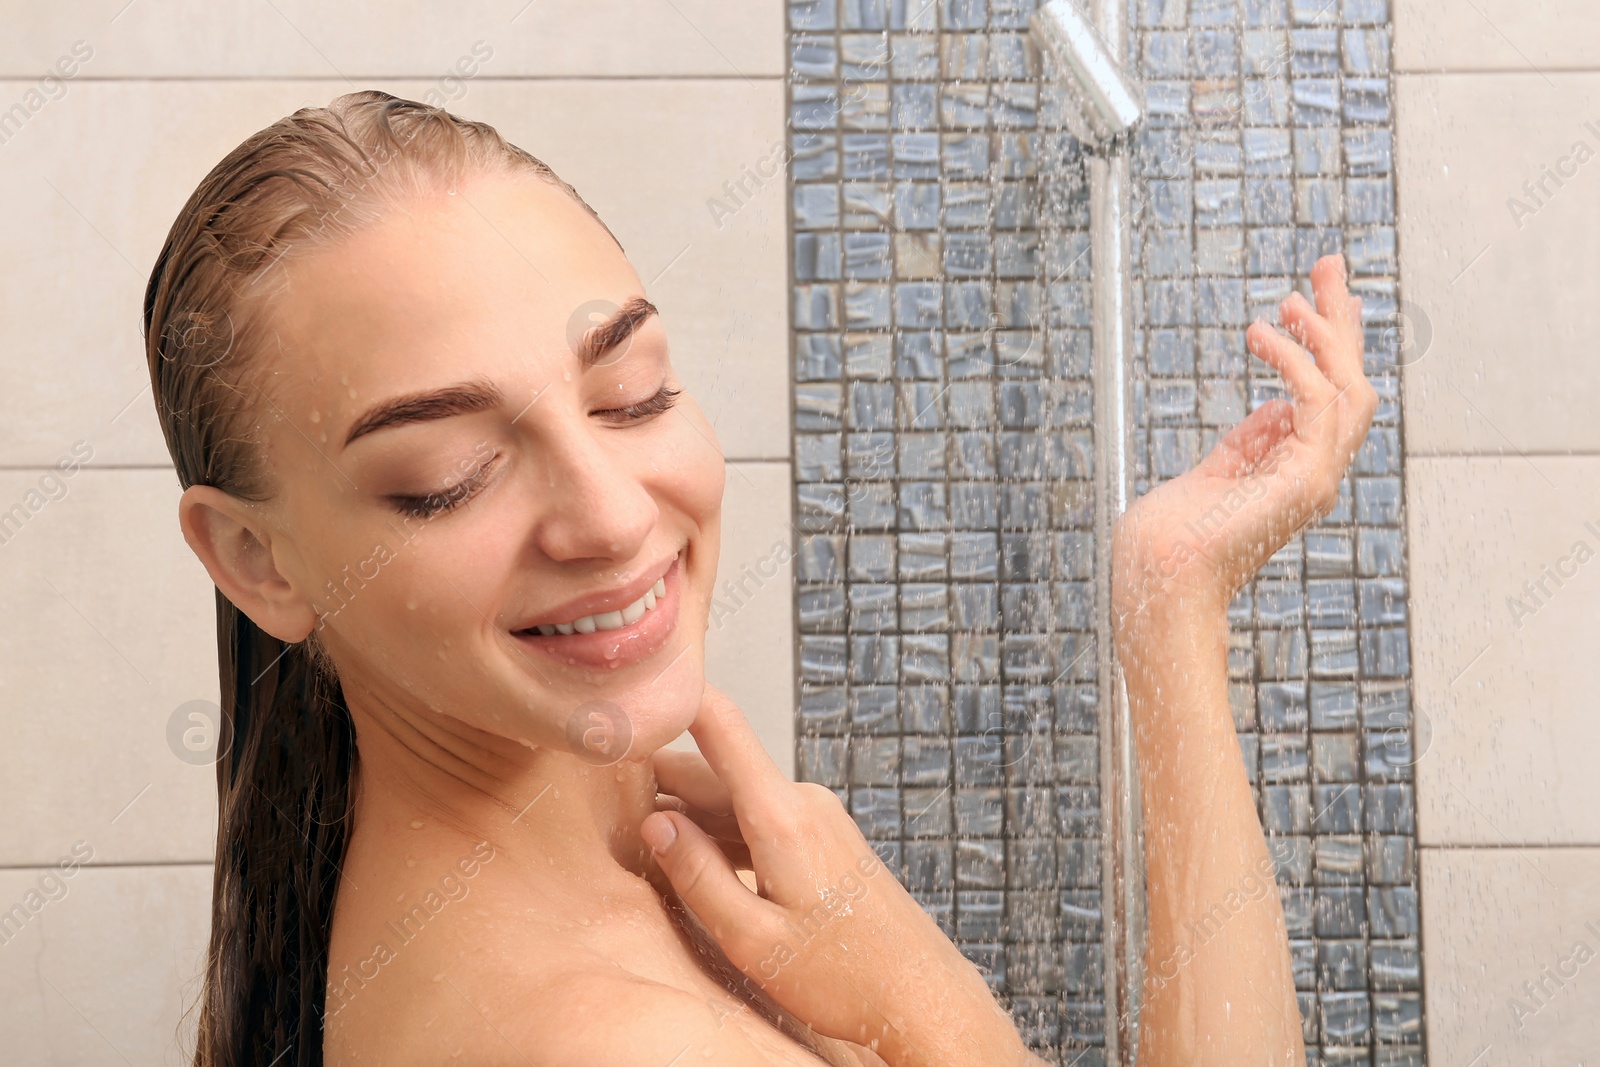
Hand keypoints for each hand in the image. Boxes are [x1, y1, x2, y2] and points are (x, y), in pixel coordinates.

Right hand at [641, 684, 1039, 1066]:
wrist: (918, 994)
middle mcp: (801, 802)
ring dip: (688, 812)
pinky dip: (719, 832)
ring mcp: (815, 817)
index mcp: (781, 815)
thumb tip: (655, 823)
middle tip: (601, 796)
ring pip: (733, 798)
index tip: (629, 697)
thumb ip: (697, 877)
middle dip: (660, 779)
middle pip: (714, 769)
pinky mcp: (821, 838)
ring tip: (634, 834)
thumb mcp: (753, 939)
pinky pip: (757, 820)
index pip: (720, 723)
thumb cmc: (843, 976)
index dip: (674, 699)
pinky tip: (692, 861)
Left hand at [1111, 254, 1377, 623]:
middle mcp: (1317, 473)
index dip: (1331, 341)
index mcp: (1298, 469)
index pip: (1330, 393)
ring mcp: (1316, 479)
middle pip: (1351, 382)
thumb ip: (1249, 441)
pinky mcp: (1305, 481)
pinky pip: (1316, 403)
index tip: (1323, 293)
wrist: (1158, 574)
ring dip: (1323, 336)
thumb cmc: (1172, 533)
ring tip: (1287, 301)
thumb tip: (1273, 407)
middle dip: (1340, 320)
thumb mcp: (1216, 470)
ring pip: (1348, 390)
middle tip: (1328, 263)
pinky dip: (1295, 362)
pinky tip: (1261, 335)